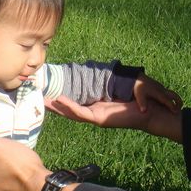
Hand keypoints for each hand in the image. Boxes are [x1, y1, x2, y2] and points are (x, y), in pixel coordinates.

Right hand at [46, 95, 182, 141]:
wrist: (151, 113)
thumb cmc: (138, 103)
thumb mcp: (119, 90)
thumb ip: (108, 85)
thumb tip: (101, 71)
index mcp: (97, 108)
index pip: (76, 104)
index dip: (62, 101)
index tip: (49, 94)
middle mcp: (95, 114)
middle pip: (70, 111)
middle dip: (55, 106)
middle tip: (40, 100)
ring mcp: (96, 118)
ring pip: (72, 113)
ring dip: (58, 108)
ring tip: (45, 101)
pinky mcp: (101, 119)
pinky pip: (82, 113)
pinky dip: (71, 107)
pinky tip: (61, 101)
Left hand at [133, 74, 182, 113]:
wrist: (136, 77)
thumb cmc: (137, 87)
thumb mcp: (139, 95)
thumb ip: (142, 103)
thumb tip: (143, 111)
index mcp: (157, 93)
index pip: (167, 100)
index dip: (172, 106)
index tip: (176, 112)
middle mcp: (161, 90)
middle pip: (173, 95)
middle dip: (178, 101)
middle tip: (181, 107)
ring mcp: (160, 87)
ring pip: (170, 93)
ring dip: (174, 99)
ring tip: (177, 106)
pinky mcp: (158, 86)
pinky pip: (166, 92)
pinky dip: (169, 97)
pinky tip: (168, 101)